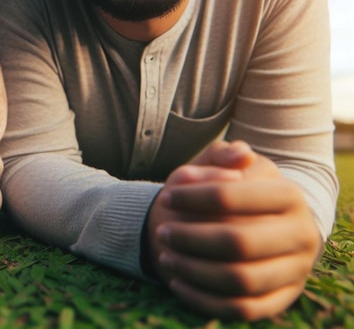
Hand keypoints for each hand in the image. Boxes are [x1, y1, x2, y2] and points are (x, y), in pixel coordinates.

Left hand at [147, 141, 321, 319]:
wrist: (250, 222)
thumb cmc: (227, 189)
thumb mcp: (219, 164)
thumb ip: (219, 157)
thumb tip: (239, 155)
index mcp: (288, 194)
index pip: (232, 194)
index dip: (193, 196)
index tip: (166, 196)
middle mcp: (301, 233)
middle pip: (238, 241)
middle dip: (191, 237)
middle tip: (162, 232)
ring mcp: (296, 270)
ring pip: (241, 279)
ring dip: (194, 269)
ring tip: (166, 256)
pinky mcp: (282, 298)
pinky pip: (243, 309)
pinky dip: (205, 299)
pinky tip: (177, 281)